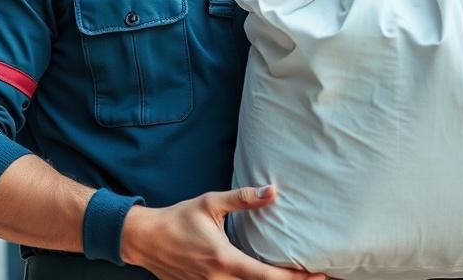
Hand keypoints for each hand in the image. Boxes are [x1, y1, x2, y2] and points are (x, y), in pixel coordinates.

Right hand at [120, 184, 327, 279]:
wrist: (145, 239)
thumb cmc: (179, 218)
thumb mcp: (211, 203)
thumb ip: (243, 198)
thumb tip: (273, 191)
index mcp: (224, 260)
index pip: (266, 276)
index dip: (295, 279)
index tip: (317, 276)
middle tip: (316, 278)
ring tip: (294, 278)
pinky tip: (263, 278)